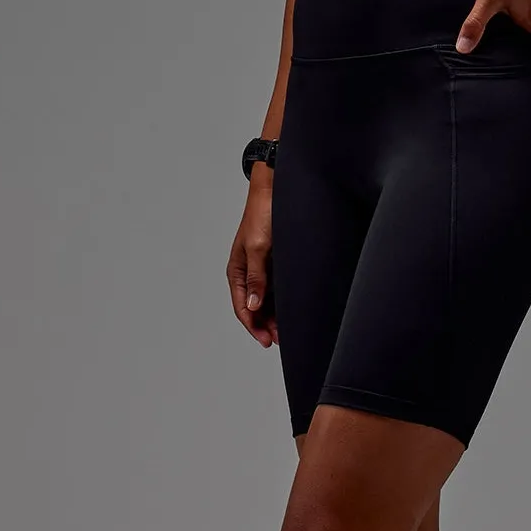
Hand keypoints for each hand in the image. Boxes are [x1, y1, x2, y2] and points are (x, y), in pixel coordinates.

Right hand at [226, 186, 276, 346]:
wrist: (277, 191)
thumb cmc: (263, 215)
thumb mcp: (258, 248)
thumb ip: (256, 278)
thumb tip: (254, 305)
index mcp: (237, 271)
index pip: (242, 307)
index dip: (253, 326)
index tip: (267, 340)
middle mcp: (248, 273)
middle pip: (255, 308)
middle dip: (266, 325)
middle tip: (282, 339)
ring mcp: (263, 269)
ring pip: (267, 301)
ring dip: (275, 316)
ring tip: (289, 330)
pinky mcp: (276, 264)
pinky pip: (277, 289)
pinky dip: (283, 302)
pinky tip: (293, 310)